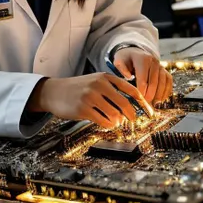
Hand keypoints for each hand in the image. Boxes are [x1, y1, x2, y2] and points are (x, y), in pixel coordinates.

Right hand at [27, 73, 147, 128]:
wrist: (54, 91)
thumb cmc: (77, 88)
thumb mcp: (95, 81)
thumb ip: (111, 88)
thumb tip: (131, 105)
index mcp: (104, 77)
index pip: (130, 88)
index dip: (142, 101)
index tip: (148, 110)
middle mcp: (98, 85)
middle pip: (124, 103)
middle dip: (132, 114)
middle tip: (133, 120)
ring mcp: (90, 97)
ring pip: (114, 114)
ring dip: (117, 121)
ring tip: (114, 122)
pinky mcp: (83, 109)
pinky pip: (103, 121)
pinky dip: (108, 125)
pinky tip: (105, 123)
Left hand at [113, 47, 171, 103]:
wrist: (135, 52)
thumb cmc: (126, 59)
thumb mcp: (119, 60)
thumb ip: (121, 68)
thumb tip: (129, 78)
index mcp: (142, 59)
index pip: (143, 78)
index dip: (141, 90)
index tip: (138, 99)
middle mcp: (153, 61)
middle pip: (154, 81)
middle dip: (150, 95)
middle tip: (145, 104)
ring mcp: (160, 65)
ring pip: (163, 82)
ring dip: (159, 95)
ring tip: (154, 104)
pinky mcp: (165, 70)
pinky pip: (169, 81)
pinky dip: (166, 91)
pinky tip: (161, 99)